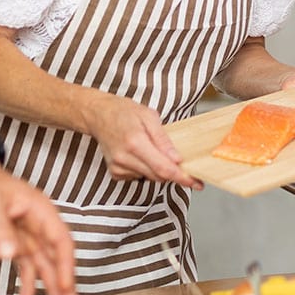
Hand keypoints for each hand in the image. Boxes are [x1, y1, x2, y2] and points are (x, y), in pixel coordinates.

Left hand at [0, 146, 79, 294]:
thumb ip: (0, 229)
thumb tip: (9, 254)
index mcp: (41, 211)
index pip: (61, 241)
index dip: (66, 264)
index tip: (66, 284)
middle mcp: (39, 225)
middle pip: (56, 257)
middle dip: (63, 283)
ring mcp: (28, 235)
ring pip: (43, 265)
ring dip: (50, 287)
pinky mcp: (15, 243)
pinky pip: (26, 266)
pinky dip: (28, 283)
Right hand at [84, 95, 202, 187]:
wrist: (98, 115)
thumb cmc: (123, 112)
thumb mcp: (149, 116)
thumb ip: (163, 139)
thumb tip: (177, 159)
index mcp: (135, 142)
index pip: (163, 168)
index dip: (182, 177)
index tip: (196, 182)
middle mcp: (124, 158)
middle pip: (158, 176)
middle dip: (173, 172)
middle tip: (180, 161)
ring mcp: (118, 167)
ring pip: (150, 177)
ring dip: (158, 168)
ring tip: (152, 148)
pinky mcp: (115, 173)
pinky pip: (140, 176)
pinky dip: (146, 169)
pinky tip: (141, 154)